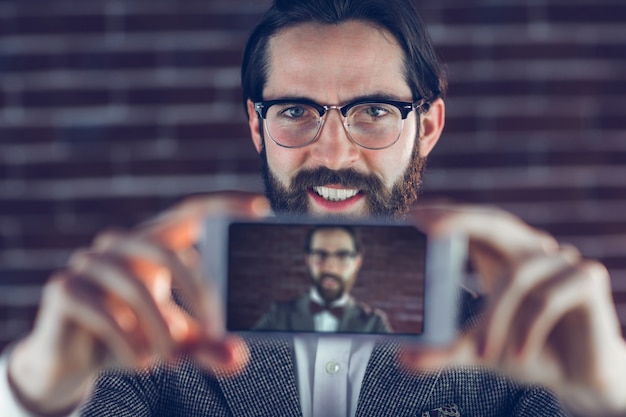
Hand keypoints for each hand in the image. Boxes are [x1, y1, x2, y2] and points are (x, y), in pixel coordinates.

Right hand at [7, 192, 270, 415]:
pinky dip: (129, 344)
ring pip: (138, 288)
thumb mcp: (178, 341)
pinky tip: (142, 363)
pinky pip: (103, 314)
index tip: (261, 207)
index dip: (224, 206)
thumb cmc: (135, 335)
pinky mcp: (63, 290)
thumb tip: (238, 357)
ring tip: (173, 360)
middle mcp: (121, 244)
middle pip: (171, 254)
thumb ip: (208, 346)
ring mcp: (88, 264)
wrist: (75, 360)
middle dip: (200, 295)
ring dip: (163, 330)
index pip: (191, 212)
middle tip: (217, 330)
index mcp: (153, 243)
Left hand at [404, 203, 625, 415]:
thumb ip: (444, 350)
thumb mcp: (479, 349)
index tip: (413, 215)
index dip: (447, 214)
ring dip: (496, 318)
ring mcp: (561, 261)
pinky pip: (548, 297)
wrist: (577, 378)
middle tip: (427, 227)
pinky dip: (529, 328)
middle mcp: (531, 251)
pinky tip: (520, 355)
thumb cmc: (525, 352)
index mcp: (502, 257)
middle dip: (460, 220)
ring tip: (483, 354)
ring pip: (516, 275)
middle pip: (495, 222)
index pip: (473, 222)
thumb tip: (403, 359)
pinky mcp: (588, 279)